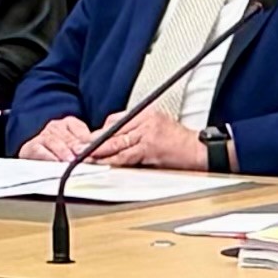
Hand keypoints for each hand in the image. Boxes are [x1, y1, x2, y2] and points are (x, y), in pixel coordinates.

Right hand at [19, 115, 96, 165]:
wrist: (34, 157)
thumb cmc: (59, 154)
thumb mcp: (76, 148)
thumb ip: (88, 148)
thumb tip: (103, 153)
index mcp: (70, 123)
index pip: (81, 131)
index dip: (88, 142)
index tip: (96, 151)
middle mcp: (56, 126)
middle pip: (69, 138)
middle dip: (78, 149)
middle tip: (86, 158)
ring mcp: (43, 135)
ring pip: (54, 142)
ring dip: (63, 152)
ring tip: (71, 161)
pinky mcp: (31, 146)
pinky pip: (40, 150)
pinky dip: (48, 157)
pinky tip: (56, 163)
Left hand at [87, 104, 211, 172]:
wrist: (200, 150)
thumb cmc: (180, 142)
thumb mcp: (158, 126)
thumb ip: (137, 130)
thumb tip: (114, 140)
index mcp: (145, 113)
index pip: (115, 121)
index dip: (99, 133)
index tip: (87, 141)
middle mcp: (145, 121)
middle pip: (112, 131)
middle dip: (93, 142)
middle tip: (77, 148)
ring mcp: (148, 134)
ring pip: (117, 144)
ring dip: (99, 152)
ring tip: (85, 157)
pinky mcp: (151, 149)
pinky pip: (127, 156)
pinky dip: (113, 160)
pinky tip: (103, 164)